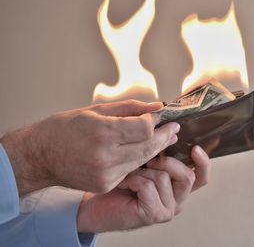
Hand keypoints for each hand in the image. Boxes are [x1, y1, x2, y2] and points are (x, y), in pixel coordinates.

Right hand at [0, 100, 179, 195]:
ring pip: (142, 160)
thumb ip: (130, 109)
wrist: (40, 157)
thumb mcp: (96, 110)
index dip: (156, 121)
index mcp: (102, 132)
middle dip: (164, 136)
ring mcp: (106, 174)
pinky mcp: (106, 184)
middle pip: (148, 147)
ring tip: (164, 137)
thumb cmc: (65, 128)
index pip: (144, 128)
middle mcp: (105, 156)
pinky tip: (144, 150)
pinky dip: (139, 159)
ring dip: (155, 148)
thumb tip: (157, 107)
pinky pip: (131, 170)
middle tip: (174, 128)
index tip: (161, 115)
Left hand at [76, 145, 209, 232]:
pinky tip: (123, 184)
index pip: (201, 176)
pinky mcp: (155, 214)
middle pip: (188, 175)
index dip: (203, 162)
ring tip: (129, 174)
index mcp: (179, 186)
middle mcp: (178, 198)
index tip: (194, 148)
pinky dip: (133, 180)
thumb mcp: (144, 161)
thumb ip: (160, 150)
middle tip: (148, 161)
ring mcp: (168, 209)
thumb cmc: (120, 181)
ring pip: (164, 177)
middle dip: (166, 162)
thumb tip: (172, 131)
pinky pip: (149, 186)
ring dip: (141, 172)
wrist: (97, 204)